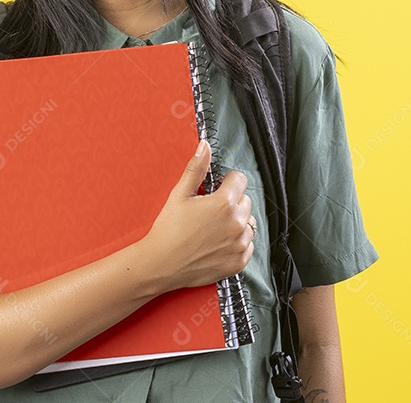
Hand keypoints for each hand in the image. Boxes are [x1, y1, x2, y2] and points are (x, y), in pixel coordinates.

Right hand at [137, 140, 254, 292]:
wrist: (161, 264)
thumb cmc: (169, 229)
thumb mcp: (179, 194)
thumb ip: (196, 168)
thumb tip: (205, 146)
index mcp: (224, 203)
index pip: (240, 179)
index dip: (226, 182)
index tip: (214, 190)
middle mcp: (237, 223)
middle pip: (245, 201)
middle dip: (231, 202)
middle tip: (210, 211)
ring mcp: (240, 244)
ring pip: (249, 223)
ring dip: (237, 222)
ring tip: (214, 228)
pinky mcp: (239, 262)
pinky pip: (248, 245)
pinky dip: (237, 243)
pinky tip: (218, 243)